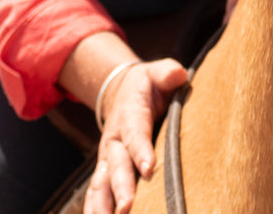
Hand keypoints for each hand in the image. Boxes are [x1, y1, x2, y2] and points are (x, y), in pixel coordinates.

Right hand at [84, 58, 188, 213]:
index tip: (149, 169)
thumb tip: (178, 75)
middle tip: (128, 208)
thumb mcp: (157, 73)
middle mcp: (114, 140)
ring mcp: (108, 158)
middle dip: (122, 187)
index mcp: (130, 116)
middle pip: (117, 166)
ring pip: (102, 183)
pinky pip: (96, 192)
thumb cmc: (148, 85)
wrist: (122, 91)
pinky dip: (94, 209)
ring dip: (103, 205)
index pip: (136, 134)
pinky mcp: (106, 170)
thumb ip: (167, 73)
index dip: (141, 151)